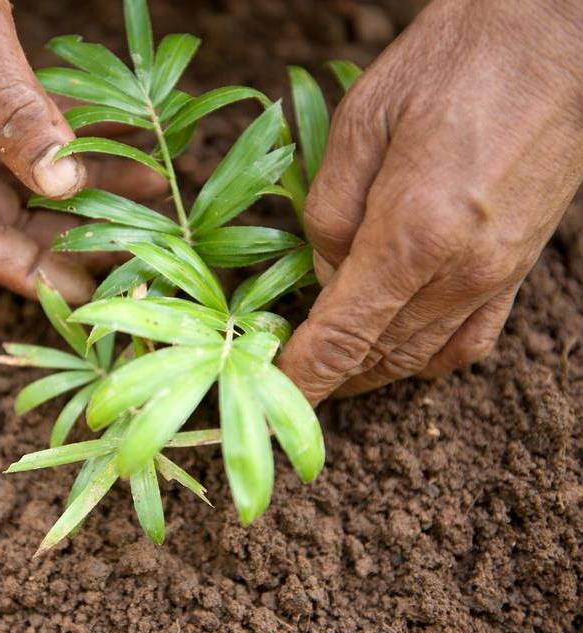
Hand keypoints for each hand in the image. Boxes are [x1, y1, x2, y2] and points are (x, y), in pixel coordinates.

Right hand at [0, 0, 164, 301]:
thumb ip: (13, 110)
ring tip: (151, 183)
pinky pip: (24, 133)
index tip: (85, 298)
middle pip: (3, 217)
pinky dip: (71, 136)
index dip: (29, 274)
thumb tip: (59, 184)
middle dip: (70, 233)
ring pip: (22, 177)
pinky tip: (123, 133)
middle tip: (136, 245)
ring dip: (85, 182)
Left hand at [279, 0, 582, 403]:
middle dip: (327, 375)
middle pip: (376, 356)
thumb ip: (329, 215)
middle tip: (287, 375)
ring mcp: (497, 277)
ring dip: (368, 370)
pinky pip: (467, 344)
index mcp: (412, 233)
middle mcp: (460, 271)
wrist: (556, 38)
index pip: (343, 337)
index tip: (271, 401)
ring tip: (330, 365)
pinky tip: (396, 347)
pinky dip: (423, 360)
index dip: (304, 379)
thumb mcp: (359, 126)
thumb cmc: (453, 64)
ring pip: (418, 358)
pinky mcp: (520, 270)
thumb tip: (322, 278)